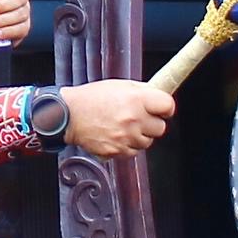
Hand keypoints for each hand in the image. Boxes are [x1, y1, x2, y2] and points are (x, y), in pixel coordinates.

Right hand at [60, 80, 174, 158]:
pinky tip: (118, 135)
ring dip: (140, 135)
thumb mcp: (119, 85)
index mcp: (136, 99)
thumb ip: (141, 91)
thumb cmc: (91, 98)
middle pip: (161, 128)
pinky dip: (129, 145)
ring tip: (125, 126)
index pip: (168, 106)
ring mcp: (125, 137)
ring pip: (147, 142)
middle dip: (153, 123)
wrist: (68, 115)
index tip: (163, 109)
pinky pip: (133, 152)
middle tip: (141, 118)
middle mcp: (133, 119)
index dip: (166, 107)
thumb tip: (158, 96)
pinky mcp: (117, 151)